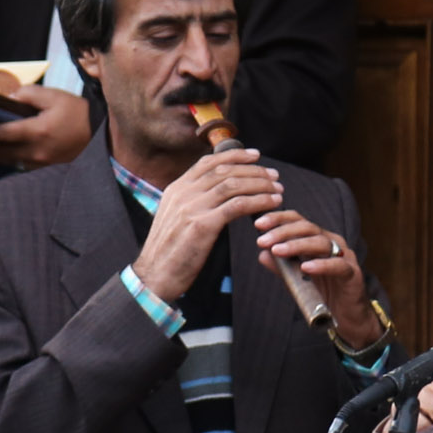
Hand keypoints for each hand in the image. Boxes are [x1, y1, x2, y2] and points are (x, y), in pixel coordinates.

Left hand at [0, 85, 92, 170]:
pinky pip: (22, 166)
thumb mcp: (55, 96)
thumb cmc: (79, 113)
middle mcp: (37, 150)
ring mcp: (42, 162)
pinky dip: (8, 162)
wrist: (101, 135)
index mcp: (37, 131)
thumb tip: (10, 98)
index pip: (2, 132)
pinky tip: (2, 159)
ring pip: (10, 161)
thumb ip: (30, 95)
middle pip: (2, 151)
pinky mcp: (48, 167)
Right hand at [131, 148, 283, 300]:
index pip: (208, 163)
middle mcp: (183, 193)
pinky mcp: (202, 225)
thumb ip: (191, 203)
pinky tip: (271, 203)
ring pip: (233, 185)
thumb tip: (215, 195)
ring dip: (260, 185)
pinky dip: (258, 201)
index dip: (234, 155)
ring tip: (277, 189)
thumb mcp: (174, 219)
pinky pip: (237, 206)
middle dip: (253, 170)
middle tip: (274, 176)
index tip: (254, 156)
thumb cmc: (168, 253)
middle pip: (224, 171)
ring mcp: (192, 208)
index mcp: (176, 189)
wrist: (154, 276)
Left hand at [252, 210, 377, 343]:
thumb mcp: (297, 279)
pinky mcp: (353, 274)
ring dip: (297, 245)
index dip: (278, 219)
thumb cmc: (323, 294)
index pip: (298, 221)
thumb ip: (282, 266)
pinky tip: (306, 267)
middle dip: (283, 232)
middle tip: (262, 240)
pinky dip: (321, 265)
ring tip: (278, 251)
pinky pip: (337, 265)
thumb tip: (262, 254)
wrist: (346, 318)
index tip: (258, 224)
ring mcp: (344, 256)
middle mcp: (332, 243)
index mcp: (318, 239)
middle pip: (307, 228)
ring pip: (321, 243)